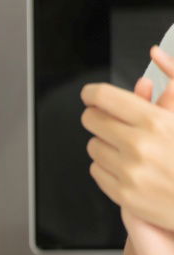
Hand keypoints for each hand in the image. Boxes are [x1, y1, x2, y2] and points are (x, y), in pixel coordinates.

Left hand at [82, 45, 173, 229]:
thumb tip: (152, 60)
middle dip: (96, 116)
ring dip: (103, 142)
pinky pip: (97, 170)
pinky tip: (124, 164)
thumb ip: (171, 88)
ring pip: (93, 146)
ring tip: (123, 143)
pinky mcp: (123, 194)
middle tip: (102, 116)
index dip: (93, 93)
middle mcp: (138, 146)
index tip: (89, 94)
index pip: (105, 98)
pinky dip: (106, 165)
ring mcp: (128, 172)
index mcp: (156, 122)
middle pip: (92, 120)